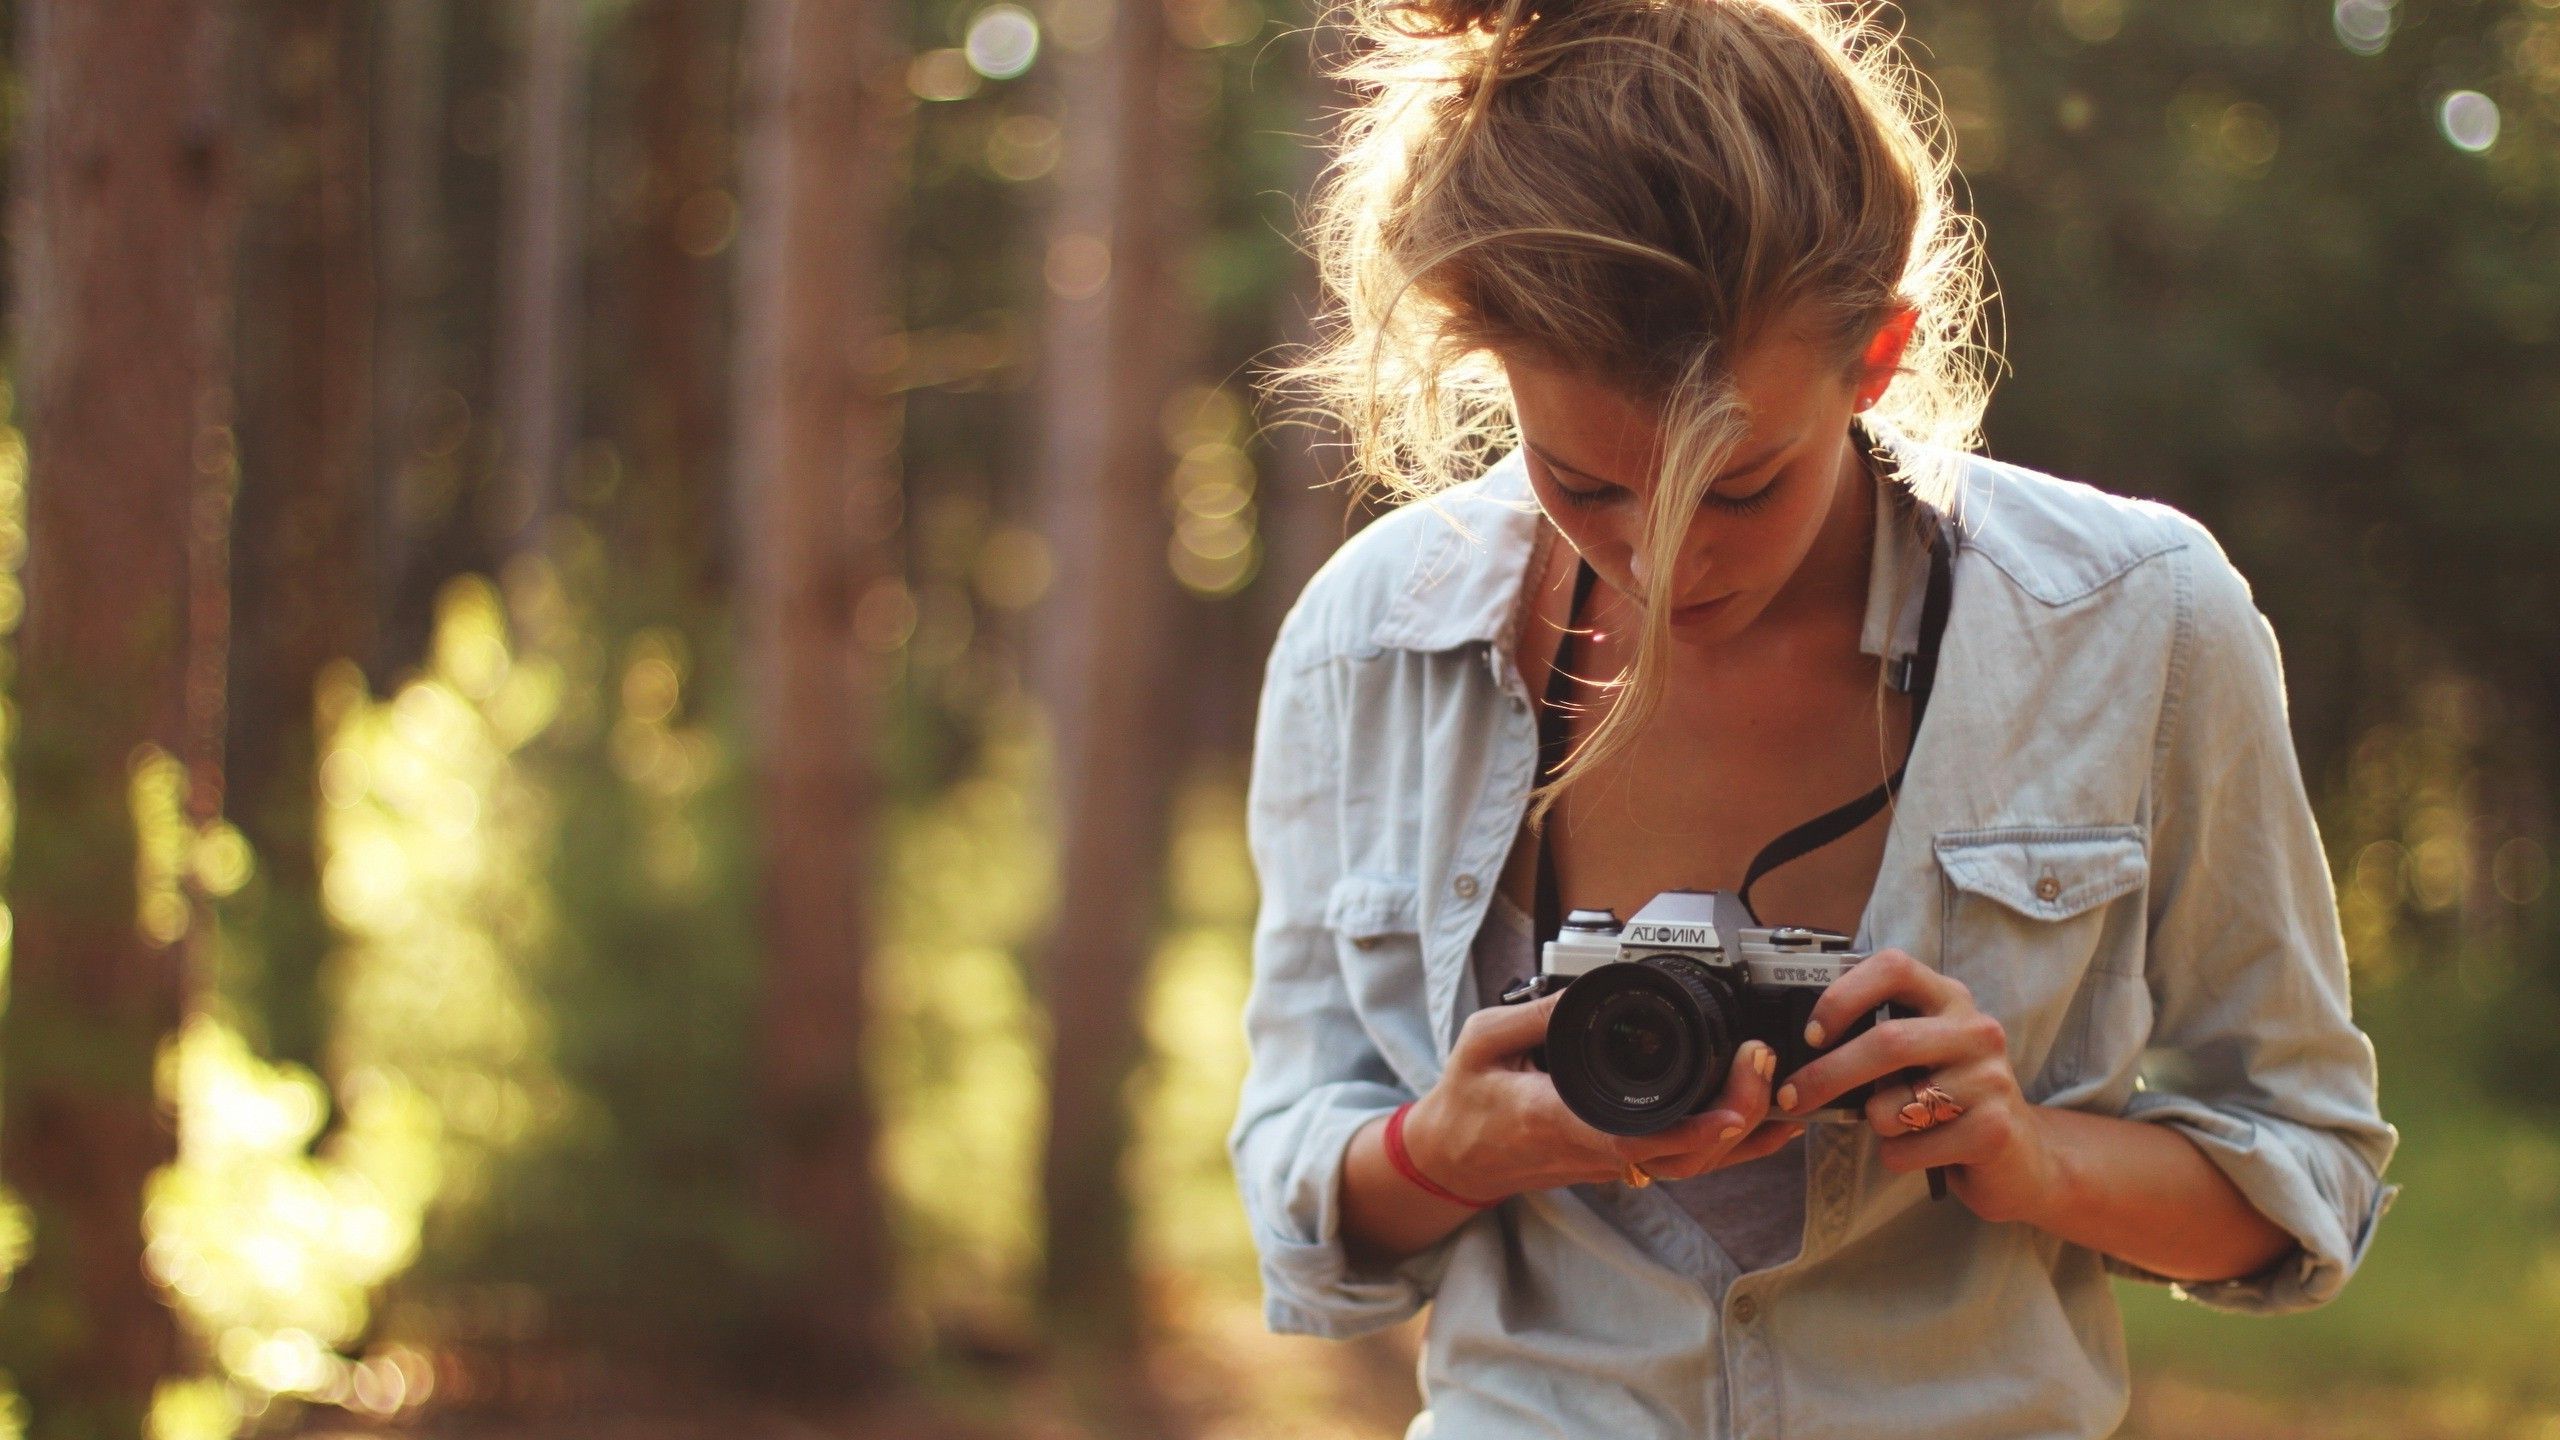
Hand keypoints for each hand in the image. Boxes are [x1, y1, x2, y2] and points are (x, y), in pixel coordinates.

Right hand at [1402, 990, 1805, 1201]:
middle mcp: (1597, 1150)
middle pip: (1685, 1154)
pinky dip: (1730, 1144)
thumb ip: (1534, 1012)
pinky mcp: (1623, 1162)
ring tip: (1787, 1093)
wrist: (1455, 1159)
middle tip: (1763, 1061)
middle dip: (1739, 1115)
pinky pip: (1686, 1161)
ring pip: (1694, 1164)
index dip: (1695, 1128)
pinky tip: (1764, 1122)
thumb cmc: (1467, 1102)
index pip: (1637, 1137)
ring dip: (1746, 1136)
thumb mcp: (1482, 1041)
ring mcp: (1614, 1163)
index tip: (1737, 1104)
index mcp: (1560, 1119)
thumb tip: (1585, 987)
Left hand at [1773, 948, 2066, 1225]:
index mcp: (1948, 998)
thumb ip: (1873, 1037)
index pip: (1893, 968)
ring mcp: (1991, 1079)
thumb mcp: (1916, 1054)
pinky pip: (1910, 1148)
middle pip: (1887, 1042)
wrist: (2018, 1155)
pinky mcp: (1994, 1130)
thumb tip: (1796, 1048)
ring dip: (1874, 1123)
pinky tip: (1921, 1151)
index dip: (1843, 996)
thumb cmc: (1946, 1098)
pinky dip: (1896, 1156)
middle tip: (1792, 1097)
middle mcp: (1976, 1030)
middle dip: (1826, 1074)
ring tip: (1897, 1124)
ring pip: (1892, 1105)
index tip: (1811, 1034)